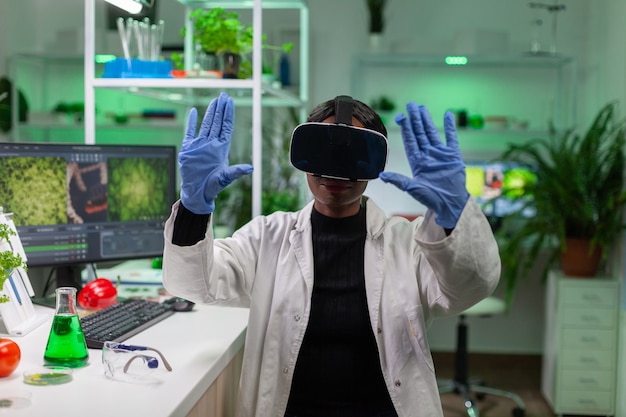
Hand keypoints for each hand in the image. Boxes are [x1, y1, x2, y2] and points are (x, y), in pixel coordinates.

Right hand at [179, 92, 252, 213]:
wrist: (197, 193)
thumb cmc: (213, 187)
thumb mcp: (226, 178)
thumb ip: (236, 171)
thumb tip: (251, 168)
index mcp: (221, 148)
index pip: (225, 127)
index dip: (228, 114)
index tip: (230, 102)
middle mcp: (212, 144)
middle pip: (217, 122)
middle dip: (221, 109)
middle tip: (224, 95)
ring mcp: (200, 145)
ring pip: (206, 124)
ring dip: (210, 112)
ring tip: (215, 100)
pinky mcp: (189, 149)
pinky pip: (190, 132)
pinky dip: (192, 122)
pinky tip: (194, 111)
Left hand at [379, 102, 468, 228]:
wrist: (450, 203)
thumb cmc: (431, 198)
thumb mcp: (412, 188)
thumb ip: (398, 180)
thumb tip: (381, 175)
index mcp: (417, 161)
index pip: (410, 141)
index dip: (406, 129)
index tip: (401, 116)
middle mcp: (427, 155)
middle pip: (420, 133)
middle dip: (415, 119)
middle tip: (411, 105)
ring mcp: (440, 154)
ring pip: (432, 133)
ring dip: (427, 120)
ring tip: (422, 107)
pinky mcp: (453, 156)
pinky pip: (451, 138)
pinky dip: (449, 127)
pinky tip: (447, 115)